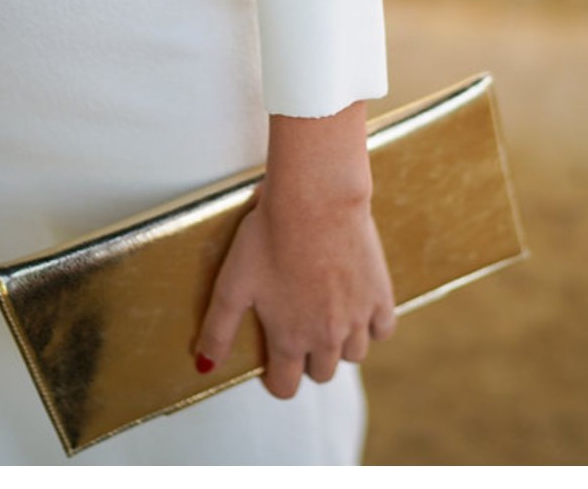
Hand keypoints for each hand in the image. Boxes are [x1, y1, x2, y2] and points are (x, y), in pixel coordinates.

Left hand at [193, 101, 396, 397]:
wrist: (316, 200)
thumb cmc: (270, 235)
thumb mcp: (232, 283)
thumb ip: (218, 329)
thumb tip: (204, 365)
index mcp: (288, 338)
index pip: (285, 386)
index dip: (276, 377)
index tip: (273, 360)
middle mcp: (326, 336)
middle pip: (321, 373)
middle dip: (307, 359)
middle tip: (298, 327)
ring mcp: (357, 317)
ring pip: (354, 354)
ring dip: (340, 344)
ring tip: (326, 315)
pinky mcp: (380, 294)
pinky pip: (383, 329)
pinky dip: (372, 325)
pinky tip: (357, 307)